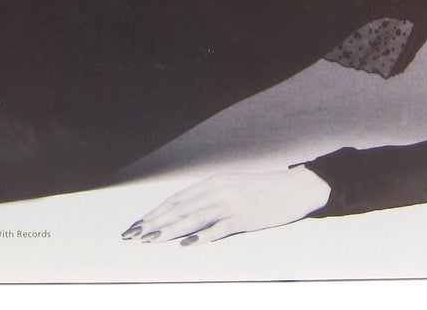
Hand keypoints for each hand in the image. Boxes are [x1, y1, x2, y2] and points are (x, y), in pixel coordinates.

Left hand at [122, 167, 330, 245]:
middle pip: (179, 208)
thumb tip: (185, 212)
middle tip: (133, 235)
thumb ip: (209, 197)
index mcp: (212, 182)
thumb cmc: (261, 190)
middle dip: (154, 222)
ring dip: (170, 230)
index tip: (137, 225)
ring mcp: (230, 203)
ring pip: (193, 217)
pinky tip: (188, 244)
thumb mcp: (231, 187)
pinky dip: (202, 236)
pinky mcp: (245, 217)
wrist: (294, 188)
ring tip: (151, 240)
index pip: (176, 200)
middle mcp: (217, 190)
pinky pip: (219, 228)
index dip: (154, 213)